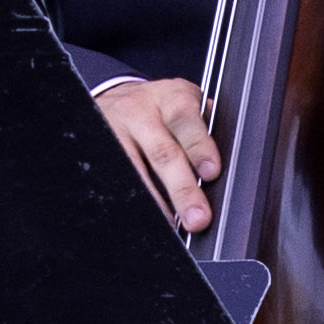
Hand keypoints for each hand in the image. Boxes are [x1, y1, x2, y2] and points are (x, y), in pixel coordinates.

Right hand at [90, 73, 221, 233]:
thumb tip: (225, 163)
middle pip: (162, 152)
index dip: (199, 146)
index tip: (211, 173)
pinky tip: (147, 218)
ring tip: (172, 226)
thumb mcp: (184, 104)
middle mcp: (141, 111)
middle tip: (198, 218)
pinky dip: (133, 201)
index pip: (185, 117)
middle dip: (182, 189)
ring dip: (156, 202)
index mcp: (171, 96)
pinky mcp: (98, 148)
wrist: (117, 98)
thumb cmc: (162, 108)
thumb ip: (203, 127)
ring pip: (134, 169)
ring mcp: (114, 130)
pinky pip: (116, 179)